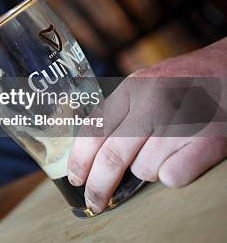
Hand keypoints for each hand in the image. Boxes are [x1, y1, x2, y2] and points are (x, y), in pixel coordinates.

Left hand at [67, 38, 226, 213]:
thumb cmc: (185, 81)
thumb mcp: (145, 84)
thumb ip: (120, 110)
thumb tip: (90, 151)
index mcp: (132, 88)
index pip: (93, 130)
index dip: (80, 161)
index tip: (76, 179)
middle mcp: (152, 103)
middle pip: (112, 157)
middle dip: (98, 186)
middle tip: (94, 202)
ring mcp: (180, 122)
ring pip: (144, 170)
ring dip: (148, 170)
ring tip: (166, 148)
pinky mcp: (207, 141)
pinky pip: (172, 177)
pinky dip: (175, 173)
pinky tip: (183, 154)